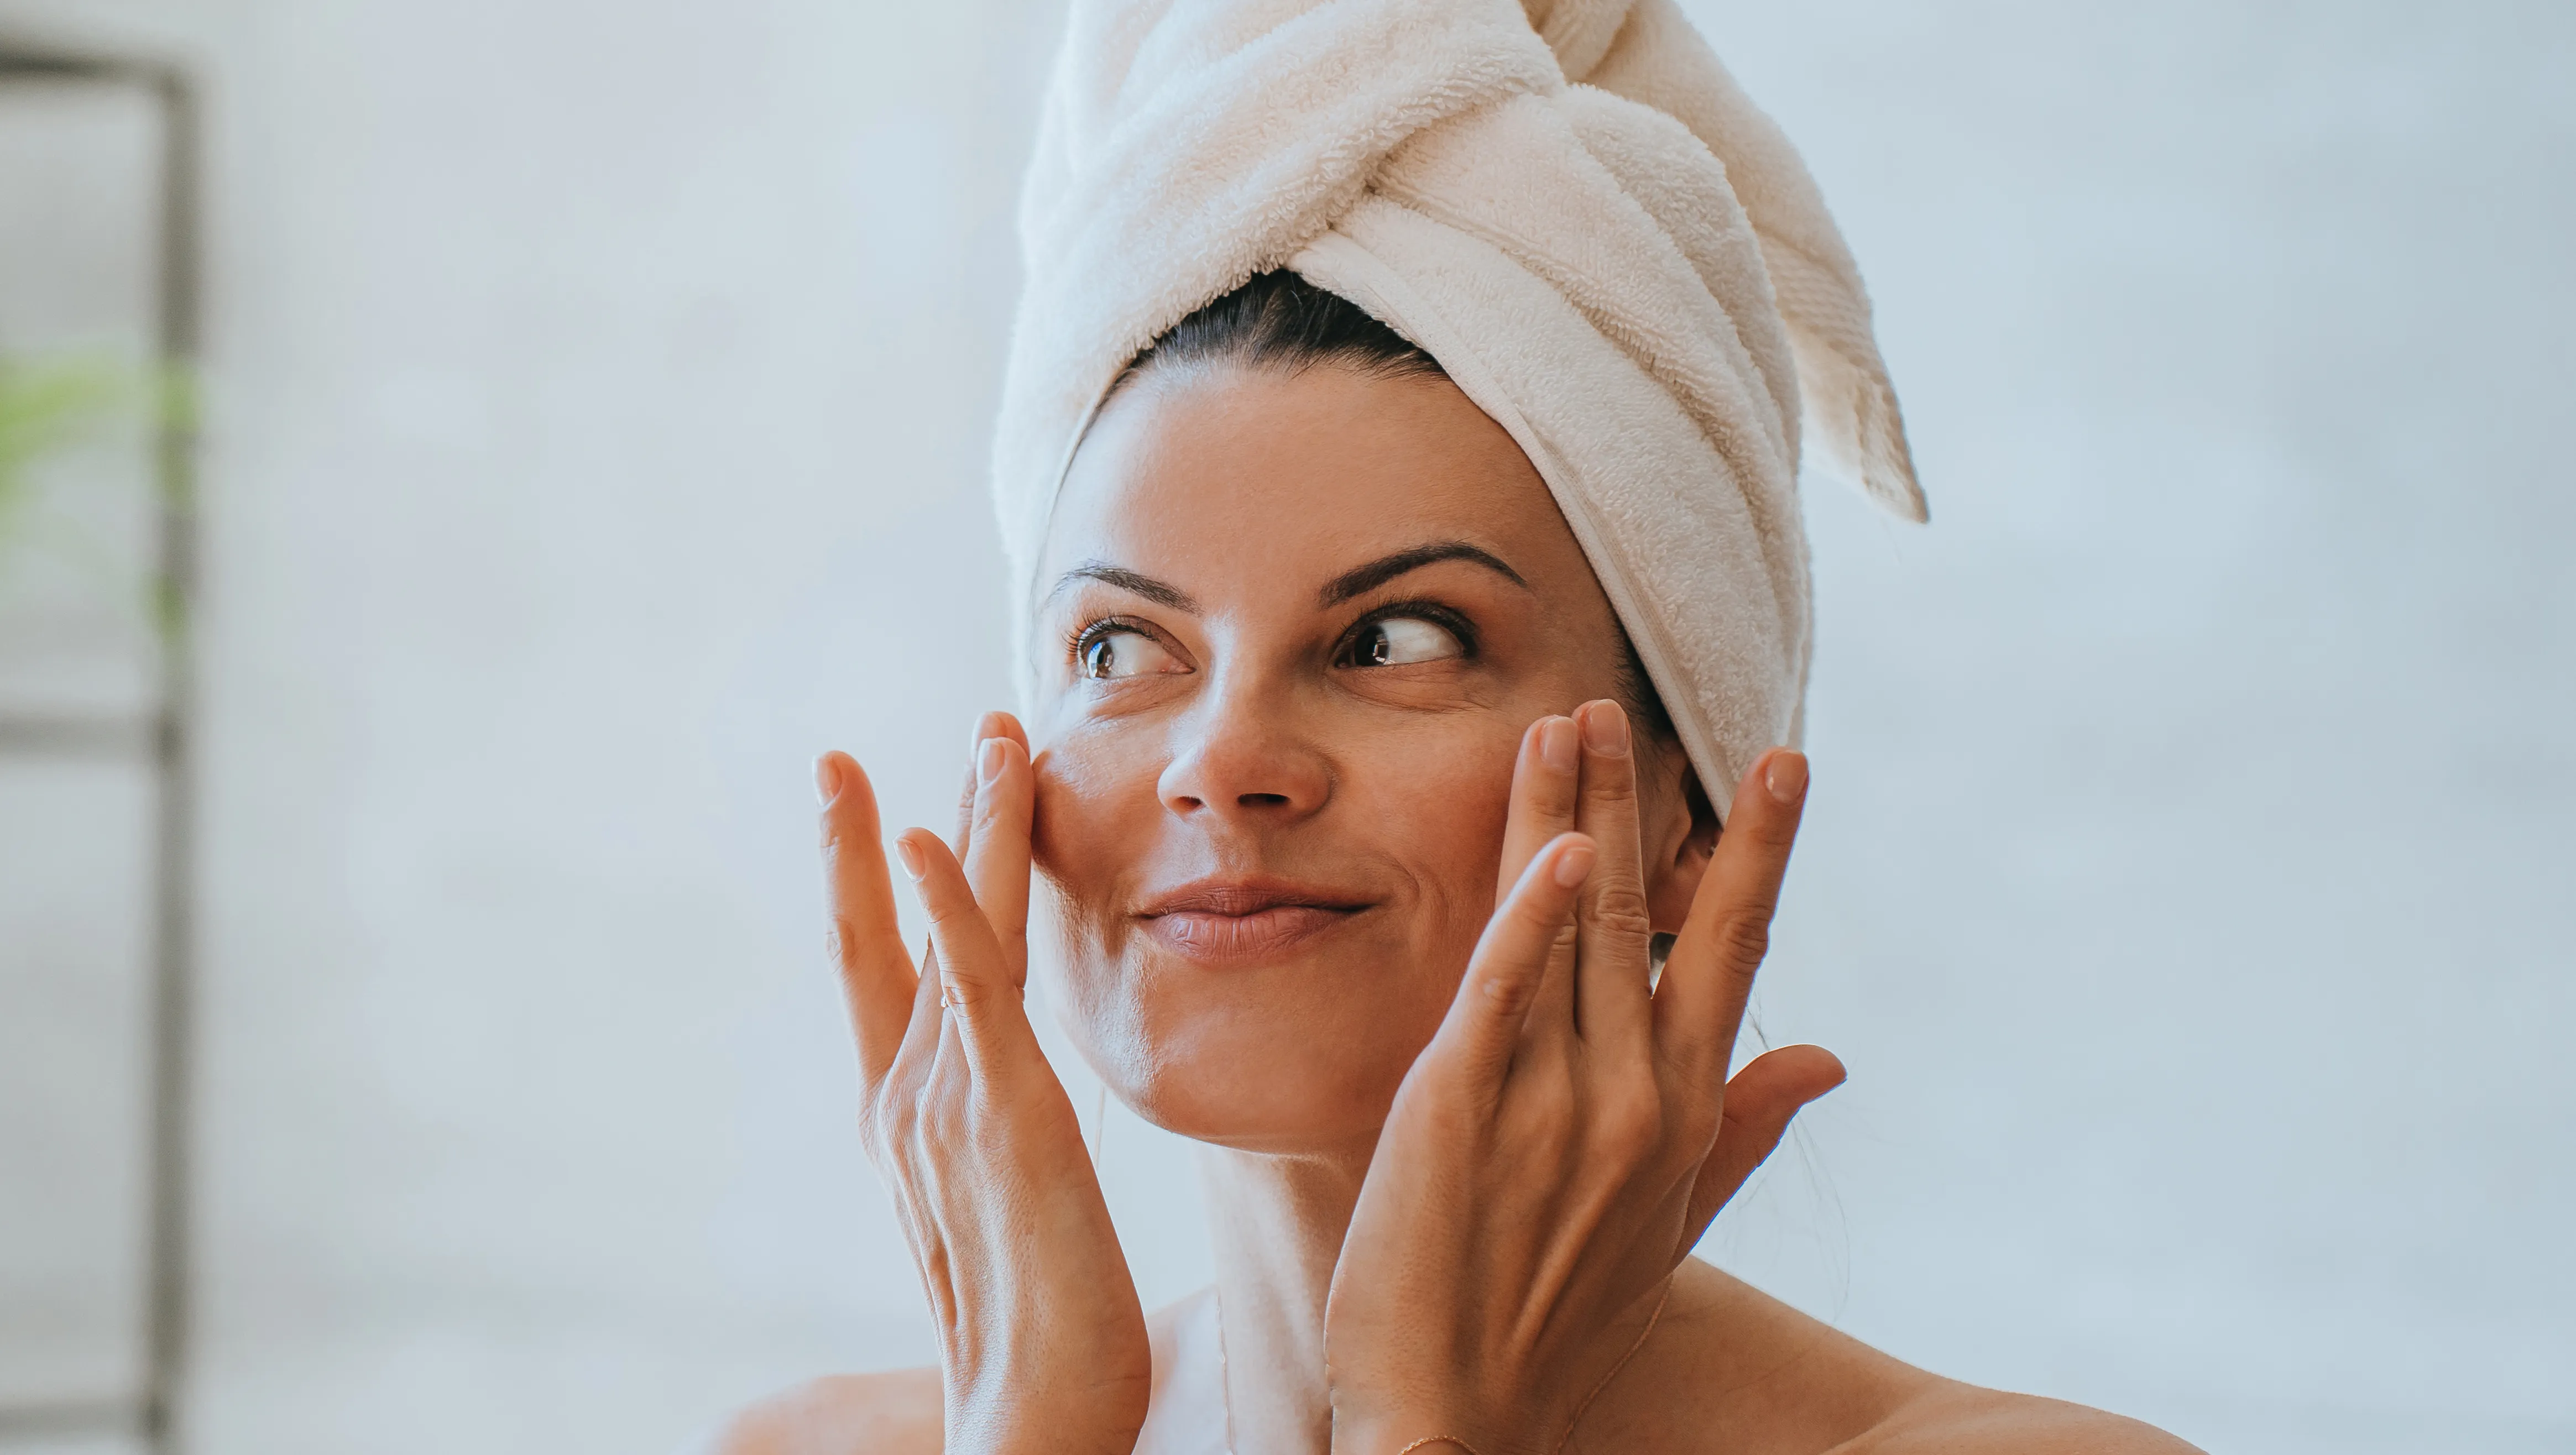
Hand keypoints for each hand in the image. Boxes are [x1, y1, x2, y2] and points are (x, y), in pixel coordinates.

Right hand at [820, 714, 1149, 1454]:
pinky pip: (967, 985)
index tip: (879, 799)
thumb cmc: (1045, 1331)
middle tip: (899, 738)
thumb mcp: (1010, 1204)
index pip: (884, 969)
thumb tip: (1008, 1101)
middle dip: (900, 825)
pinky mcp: (1001, 1109)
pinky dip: (940, 904)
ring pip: (951, 928)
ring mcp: (944, 1098)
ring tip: (991, 729)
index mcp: (907, 1117)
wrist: (1033, 1412)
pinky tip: (925, 832)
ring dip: (969, 821)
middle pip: (896, 930)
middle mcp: (908, 1096)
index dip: (876, 880)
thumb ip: (995, 1134)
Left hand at [1322, 701, 1845, 1454]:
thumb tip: (1825, 1058)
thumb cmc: (1556, 1327)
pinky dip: (1524, 919)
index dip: (1757, 854)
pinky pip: (1502, 995)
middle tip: (1632, 703)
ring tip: (1572, 722)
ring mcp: (1552, 1103)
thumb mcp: (1674, 1228)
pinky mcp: (1462, 1112)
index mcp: (1680, 1117)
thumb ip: (1745, 1133)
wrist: (1458, 1420)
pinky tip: (1541, 850)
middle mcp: (1632, 1097)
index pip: (1731, 955)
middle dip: (1640, 802)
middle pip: (1646, 917)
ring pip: (1571, 929)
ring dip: (1572, 818)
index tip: (1778, 764)